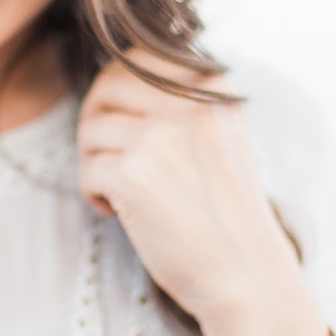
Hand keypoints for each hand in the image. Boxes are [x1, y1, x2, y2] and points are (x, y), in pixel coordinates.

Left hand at [77, 50, 316, 335]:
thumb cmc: (222, 212)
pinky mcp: (135, 175)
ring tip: (125, 193)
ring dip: (96, 164)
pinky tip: (120, 214)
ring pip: (90, 130)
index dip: (115, 93)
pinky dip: (94, 195)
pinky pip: (87, 171)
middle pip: (105, 88)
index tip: (125, 130)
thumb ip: (174, 102)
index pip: (134, 58)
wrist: (248, 277)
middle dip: (97, 124)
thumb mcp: (215, 135)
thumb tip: (105, 81)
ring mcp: (162, 137)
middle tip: (113, 161)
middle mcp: (190, 103)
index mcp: (213, 87)